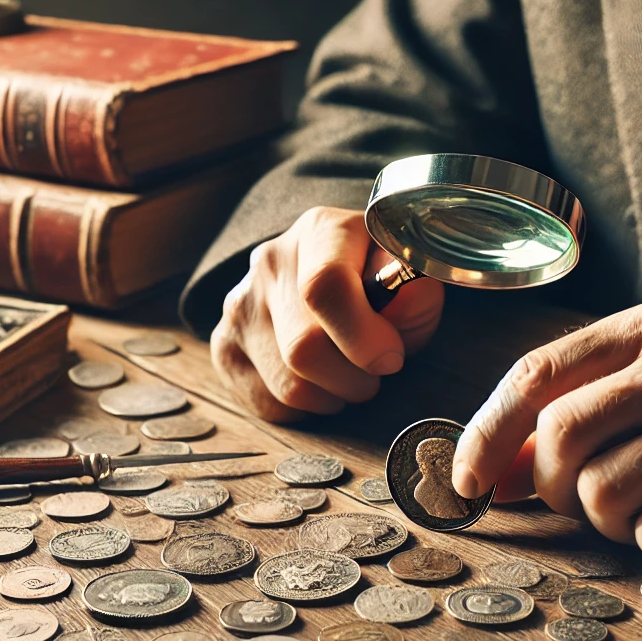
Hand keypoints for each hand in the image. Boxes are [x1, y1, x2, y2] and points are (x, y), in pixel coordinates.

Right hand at [210, 207, 444, 421]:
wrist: (328, 283)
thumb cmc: (378, 287)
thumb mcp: (410, 282)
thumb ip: (416, 293)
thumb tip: (406, 302)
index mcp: (321, 231)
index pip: (325, 286)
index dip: (363, 337)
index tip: (391, 358)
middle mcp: (270, 263)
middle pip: (305, 347)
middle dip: (354, 378)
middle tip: (373, 373)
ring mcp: (240, 305)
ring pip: (288, 384)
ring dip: (332, 396)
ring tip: (347, 376)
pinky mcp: (225, 346)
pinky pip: (268, 403)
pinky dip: (304, 408)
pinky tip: (318, 383)